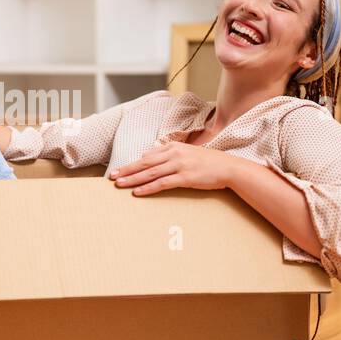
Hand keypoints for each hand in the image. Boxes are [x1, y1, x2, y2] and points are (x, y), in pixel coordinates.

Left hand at [108, 142, 239, 194]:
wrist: (228, 168)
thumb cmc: (208, 162)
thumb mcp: (187, 153)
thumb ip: (169, 155)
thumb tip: (149, 158)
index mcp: (174, 147)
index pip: (148, 156)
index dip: (132, 164)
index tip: (119, 170)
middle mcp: (174, 154)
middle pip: (145, 163)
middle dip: (127, 170)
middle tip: (112, 177)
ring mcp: (179, 165)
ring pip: (150, 173)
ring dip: (133, 179)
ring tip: (119, 185)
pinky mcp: (185, 177)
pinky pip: (162, 183)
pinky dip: (148, 188)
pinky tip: (137, 192)